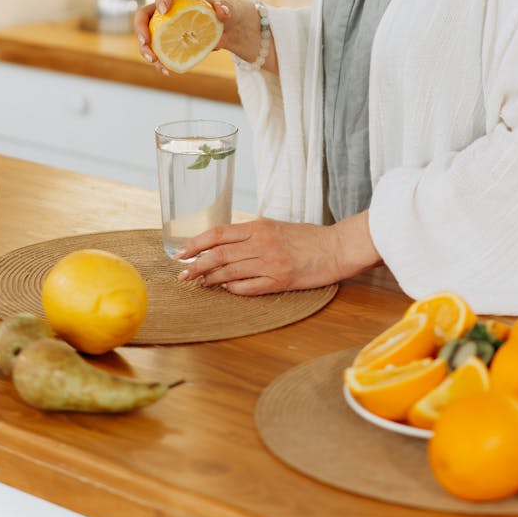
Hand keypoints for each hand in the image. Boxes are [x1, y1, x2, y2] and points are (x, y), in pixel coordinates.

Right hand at [134, 0, 273, 73]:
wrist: (229, 28)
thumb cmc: (226, 11)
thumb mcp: (229, 7)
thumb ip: (225, 7)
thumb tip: (221, 10)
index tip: (164, 11)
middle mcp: (168, 7)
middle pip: (145, 13)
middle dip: (140, 28)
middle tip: (146, 42)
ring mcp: (165, 25)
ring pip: (146, 35)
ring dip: (145, 49)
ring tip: (154, 61)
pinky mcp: (169, 41)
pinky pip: (158, 51)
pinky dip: (160, 62)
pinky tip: (166, 70)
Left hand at [174, 213, 380, 294]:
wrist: (336, 248)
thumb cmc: (307, 238)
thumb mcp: (276, 228)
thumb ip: (252, 235)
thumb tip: (223, 245)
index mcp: (259, 226)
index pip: (218, 233)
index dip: (196, 243)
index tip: (181, 252)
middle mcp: (261, 243)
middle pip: (218, 253)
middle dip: (195, 265)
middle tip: (182, 274)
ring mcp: (269, 263)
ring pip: (228, 271)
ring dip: (209, 279)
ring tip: (198, 283)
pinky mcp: (278, 281)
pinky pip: (246, 287)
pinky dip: (231, 289)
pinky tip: (224, 289)